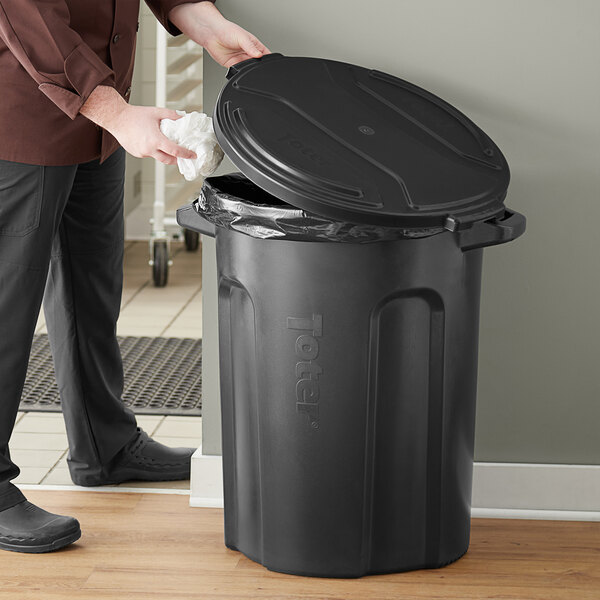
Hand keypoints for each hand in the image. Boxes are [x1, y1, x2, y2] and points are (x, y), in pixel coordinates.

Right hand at [80, 86, 195, 164]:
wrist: (115, 118)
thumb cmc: (134, 115)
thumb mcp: (156, 112)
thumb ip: (171, 115)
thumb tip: (183, 117)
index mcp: (156, 140)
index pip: (175, 151)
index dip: (186, 154)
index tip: (192, 155)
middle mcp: (149, 149)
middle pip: (168, 160)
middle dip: (177, 160)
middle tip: (183, 156)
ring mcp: (142, 153)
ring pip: (157, 157)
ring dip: (163, 154)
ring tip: (164, 145)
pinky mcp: (136, 153)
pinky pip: (148, 154)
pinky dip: (152, 150)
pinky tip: (150, 142)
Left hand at [169, 2, 269, 67]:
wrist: (211, 34)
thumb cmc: (226, 30)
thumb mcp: (242, 37)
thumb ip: (251, 47)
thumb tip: (259, 55)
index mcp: (254, 45)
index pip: (265, 55)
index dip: (269, 60)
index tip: (270, 64)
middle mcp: (248, 53)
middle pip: (258, 64)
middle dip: (258, 67)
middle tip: (256, 65)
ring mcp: (241, 60)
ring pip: (248, 69)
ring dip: (248, 70)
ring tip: (246, 65)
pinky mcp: (233, 65)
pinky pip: (239, 72)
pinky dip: (240, 73)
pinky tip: (239, 69)